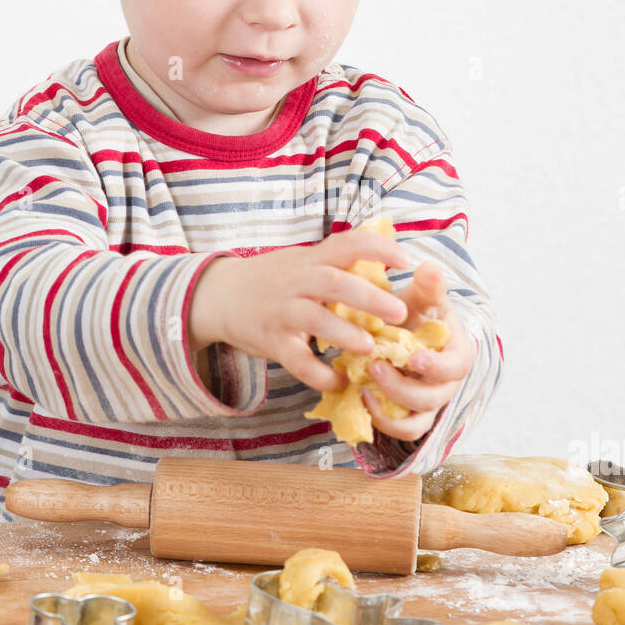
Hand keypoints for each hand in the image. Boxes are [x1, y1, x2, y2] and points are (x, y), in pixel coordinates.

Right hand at [197, 228, 412, 393]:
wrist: (218, 296)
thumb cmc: (272, 280)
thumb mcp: (302, 262)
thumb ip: (336, 263)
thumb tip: (384, 261)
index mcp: (311, 259)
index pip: (347, 243)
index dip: (378, 248)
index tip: (406, 259)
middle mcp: (296, 281)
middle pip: (334, 282)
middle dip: (369, 297)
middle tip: (399, 313)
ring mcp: (281, 310)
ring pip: (314, 318)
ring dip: (345, 333)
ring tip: (371, 348)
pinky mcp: (270, 340)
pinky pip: (296, 359)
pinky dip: (319, 373)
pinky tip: (340, 381)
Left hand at [361, 261, 472, 442]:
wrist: (404, 331)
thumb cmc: (416, 313)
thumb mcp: (422, 297)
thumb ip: (428, 285)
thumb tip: (429, 268)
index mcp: (457, 354)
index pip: (457, 367)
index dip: (437, 366)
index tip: (413, 357)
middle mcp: (446, 384)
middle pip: (432, 398)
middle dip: (401, 386)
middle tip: (373, 366)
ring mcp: (428, 404)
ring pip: (416, 422)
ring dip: (390, 409)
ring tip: (364, 387)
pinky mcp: (409, 415)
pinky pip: (401, 431)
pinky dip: (383, 420)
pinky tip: (362, 396)